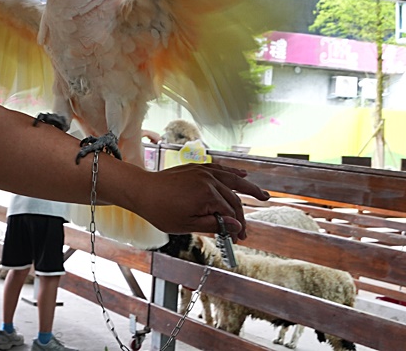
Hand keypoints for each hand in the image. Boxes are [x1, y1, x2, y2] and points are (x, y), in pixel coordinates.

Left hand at [129, 163, 269, 239]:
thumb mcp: (186, 225)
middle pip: (233, 199)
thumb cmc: (161, 210)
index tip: (239, 239)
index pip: (230, 213)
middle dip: (241, 216)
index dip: (236, 228)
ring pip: (233, 180)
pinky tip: (243, 175)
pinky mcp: (198, 167)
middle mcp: (210, 180)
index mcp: (208, 195)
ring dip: (249, 188)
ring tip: (263, 195)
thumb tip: (236, 226)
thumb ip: (214, 224)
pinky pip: (221, 169)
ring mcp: (204, 171)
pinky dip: (233, 173)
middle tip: (245, 231)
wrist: (142, 190)